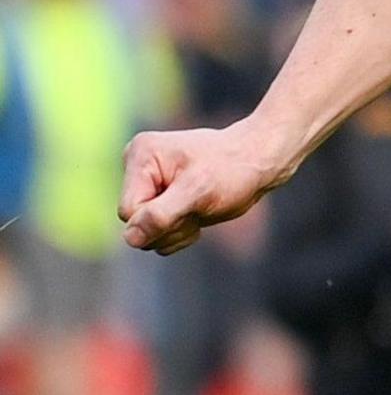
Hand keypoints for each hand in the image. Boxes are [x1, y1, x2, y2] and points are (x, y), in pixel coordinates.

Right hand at [120, 124, 293, 254]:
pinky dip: (181, 230)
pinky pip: (159, 232)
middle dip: (170, 225)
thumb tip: (130, 237)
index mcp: (140, 157)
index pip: (129, 212)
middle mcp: (137, 167)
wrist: (258, 162)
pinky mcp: (160, 197)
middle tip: (199, 208)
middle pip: (136, 224)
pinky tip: (199, 213)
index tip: (190, 208)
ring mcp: (148, 183)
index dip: (159, 221)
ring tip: (201, 208)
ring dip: (178, 230)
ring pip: (147, 232)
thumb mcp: (198, 193)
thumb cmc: (233, 171)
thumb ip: (161, 215)